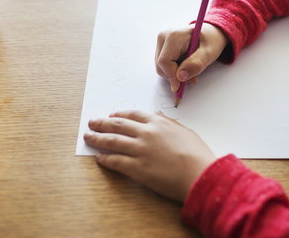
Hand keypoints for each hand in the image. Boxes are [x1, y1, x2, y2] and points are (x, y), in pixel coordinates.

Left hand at [83, 110, 216, 201]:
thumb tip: (158, 114)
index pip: (132, 115)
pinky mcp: (137, 168)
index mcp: (158, 123)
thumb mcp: (185, 131)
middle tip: (92, 123)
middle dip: (102, 123)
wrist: (200, 174)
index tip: (111, 115)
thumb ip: (169, 122)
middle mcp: (146, 133)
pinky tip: (99, 157)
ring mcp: (140, 150)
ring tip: (88, 137)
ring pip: (112, 141)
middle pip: (117, 125)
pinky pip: (116, 161)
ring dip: (97, 138)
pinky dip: (105, 159)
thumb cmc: (197, 154)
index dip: (119, 115)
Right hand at [155, 23, 227, 91]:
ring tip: (191, 72)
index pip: (164, 61)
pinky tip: (185, 69)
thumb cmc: (210, 41)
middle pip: (160, 66)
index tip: (181, 86)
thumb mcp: (209, 53)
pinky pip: (163, 67)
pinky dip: (174, 73)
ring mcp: (161, 43)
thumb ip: (196, 64)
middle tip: (193, 78)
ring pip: (161, 69)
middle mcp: (164, 37)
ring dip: (175, 76)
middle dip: (175, 77)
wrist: (209, 35)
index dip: (172, 76)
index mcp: (174, 35)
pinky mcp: (161, 49)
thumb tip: (180, 77)